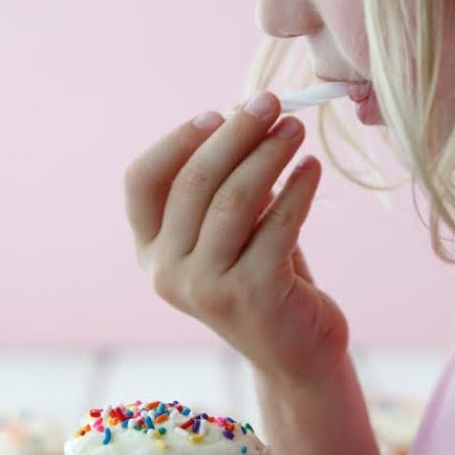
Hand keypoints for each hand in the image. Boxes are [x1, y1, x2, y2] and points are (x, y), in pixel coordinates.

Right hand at [123, 92, 348, 381]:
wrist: (296, 351)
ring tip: (296, 129)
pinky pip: (279, 223)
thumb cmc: (262, 275)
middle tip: (272, 103)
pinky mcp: (253, 295)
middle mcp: (167, 272)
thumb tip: (242, 109)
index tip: (218, 113)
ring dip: (270, 153)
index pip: (141, 181)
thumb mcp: (231, 228)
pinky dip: (299, 187)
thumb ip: (224, 181)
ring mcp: (207, 288)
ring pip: (236, 198)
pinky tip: (313, 168)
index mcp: (150, 251)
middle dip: (236, 133)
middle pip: (194, 181)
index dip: (177, 140)